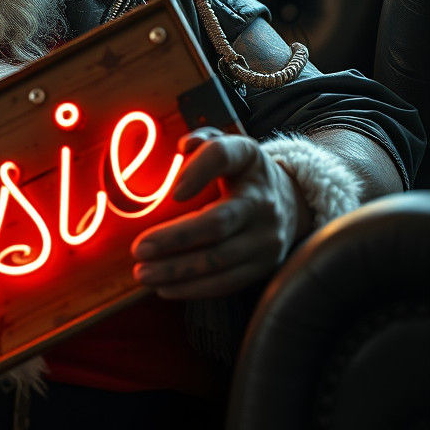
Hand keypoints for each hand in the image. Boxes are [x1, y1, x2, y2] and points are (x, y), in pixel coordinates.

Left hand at [130, 127, 309, 299]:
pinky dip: (193, 288)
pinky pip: (226, 282)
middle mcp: (262, 200)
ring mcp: (266, 238)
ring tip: (142, 273)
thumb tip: (183, 147)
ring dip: (176, 270)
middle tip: (138, 248)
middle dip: (174, 238)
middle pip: (217, 223)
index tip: (174, 191)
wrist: (292, 204)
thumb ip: (205, 141)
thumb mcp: (230, 148)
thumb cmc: (244, 174)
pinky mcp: (264, 266)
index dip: (198, 170)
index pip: (223, 156)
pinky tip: (163, 287)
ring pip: (219, 260)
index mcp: (249, 160)